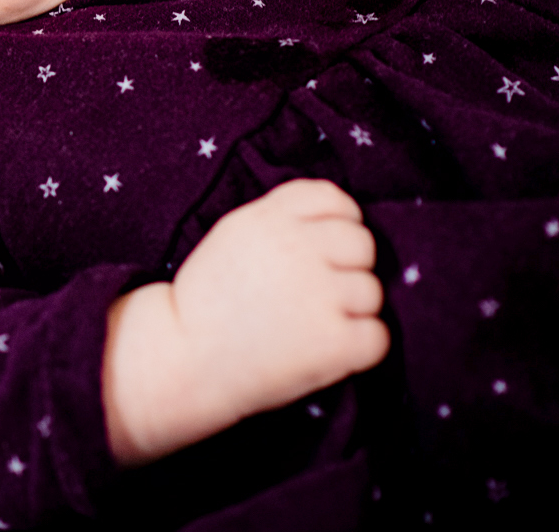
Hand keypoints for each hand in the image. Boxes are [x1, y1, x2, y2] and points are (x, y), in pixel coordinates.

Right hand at [102, 178, 388, 466]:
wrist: (181, 360)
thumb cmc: (207, 302)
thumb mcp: (233, 236)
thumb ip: (280, 220)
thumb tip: (339, 218)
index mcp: (269, 218)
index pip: (334, 198)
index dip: (339, 222)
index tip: (326, 248)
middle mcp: (298, 248)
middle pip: (363, 243)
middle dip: (348, 267)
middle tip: (318, 294)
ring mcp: (319, 294)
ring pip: (372, 291)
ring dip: (352, 311)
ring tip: (314, 325)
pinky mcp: (333, 342)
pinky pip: (377, 336)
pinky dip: (359, 348)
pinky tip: (328, 351)